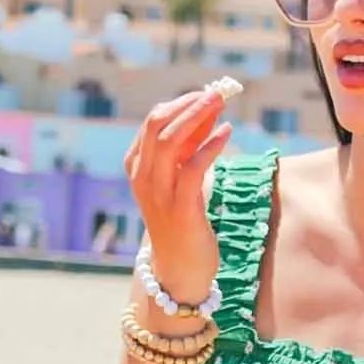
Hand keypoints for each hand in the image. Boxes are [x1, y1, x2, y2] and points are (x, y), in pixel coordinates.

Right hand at [124, 86, 231, 305]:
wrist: (179, 271)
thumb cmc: (183, 223)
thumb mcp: (179, 182)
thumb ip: (187, 152)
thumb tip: (208, 115)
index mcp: (137, 167)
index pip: (152, 122)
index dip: (180, 103)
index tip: (205, 94)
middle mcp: (142, 177)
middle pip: (158, 124)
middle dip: (189, 103)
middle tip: (217, 93)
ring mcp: (158, 193)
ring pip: (170, 141)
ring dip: (198, 116)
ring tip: (221, 104)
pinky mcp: (180, 208)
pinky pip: (192, 168)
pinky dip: (209, 146)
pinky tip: (226, 133)